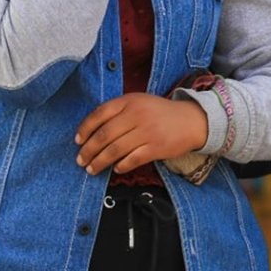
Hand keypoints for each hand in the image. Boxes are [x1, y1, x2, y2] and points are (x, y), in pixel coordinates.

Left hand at [76, 93, 208, 175]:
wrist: (193, 120)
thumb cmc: (162, 113)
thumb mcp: (140, 102)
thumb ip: (119, 111)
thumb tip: (92, 132)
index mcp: (130, 101)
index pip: (99, 114)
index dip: (84, 129)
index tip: (78, 141)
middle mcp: (137, 115)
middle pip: (104, 135)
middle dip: (88, 150)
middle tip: (81, 160)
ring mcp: (147, 132)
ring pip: (115, 150)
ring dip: (100, 162)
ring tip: (92, 169)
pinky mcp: (156, 147)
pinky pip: (132, 159)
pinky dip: (121, 166)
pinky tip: (116, 169)